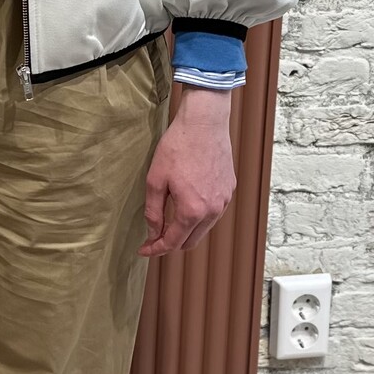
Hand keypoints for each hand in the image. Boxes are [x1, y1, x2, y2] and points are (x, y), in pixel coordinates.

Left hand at [138, 84, 236, 256]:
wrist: (204, 122)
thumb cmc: (178, 146)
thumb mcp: (155, 180)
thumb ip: (153, 212)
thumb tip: (153, 233)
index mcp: (192, 211)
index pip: (172, 242)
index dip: (155, 249)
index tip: (143, 250)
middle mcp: (212, 210)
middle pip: (190, 242)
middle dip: (171, 243)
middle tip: (154, 236)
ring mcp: (224, 200)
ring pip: (204, 228)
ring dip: (187, 229)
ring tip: (170, 219)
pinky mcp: (229, 189)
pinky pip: (214, 212)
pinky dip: (200, 215)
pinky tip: (188, 202)